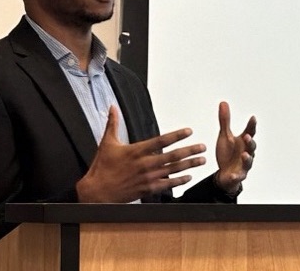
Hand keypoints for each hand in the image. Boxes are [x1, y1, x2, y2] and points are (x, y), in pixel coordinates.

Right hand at [75, 106, 206, 202]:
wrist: (97, 192)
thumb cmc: (102, 167)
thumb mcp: (107, 142)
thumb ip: (113, 123)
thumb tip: (112, 107)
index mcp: (136, 151)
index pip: (161, 141)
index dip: (176, 135)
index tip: (188, 131)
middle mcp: (144, 164)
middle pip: (172, 156)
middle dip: (190, 151)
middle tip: (202, 147)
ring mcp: (147, 178)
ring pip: (172, 170)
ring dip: (189, 165)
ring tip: (201, 160)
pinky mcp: (147, 189)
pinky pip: (167, 185)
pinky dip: (179, 181)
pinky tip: (188, 177)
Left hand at [214, 101, 256, 194]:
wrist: (224, 173)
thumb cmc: (227, 153)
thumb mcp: (224, 135)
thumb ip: (225, 120)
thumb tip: (223, 102)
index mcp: (243, 141)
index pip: (250, 131)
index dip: (252, 125)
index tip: (253, 118)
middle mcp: (246, 152)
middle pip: (251, 146)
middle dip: (250, 142)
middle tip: (247, 136)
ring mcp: (243, 165)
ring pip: (248, 162)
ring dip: (247, 158)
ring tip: (244, 155)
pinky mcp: (238, 176)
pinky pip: (238, 177)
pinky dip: (236, 176)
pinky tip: (233, 175)